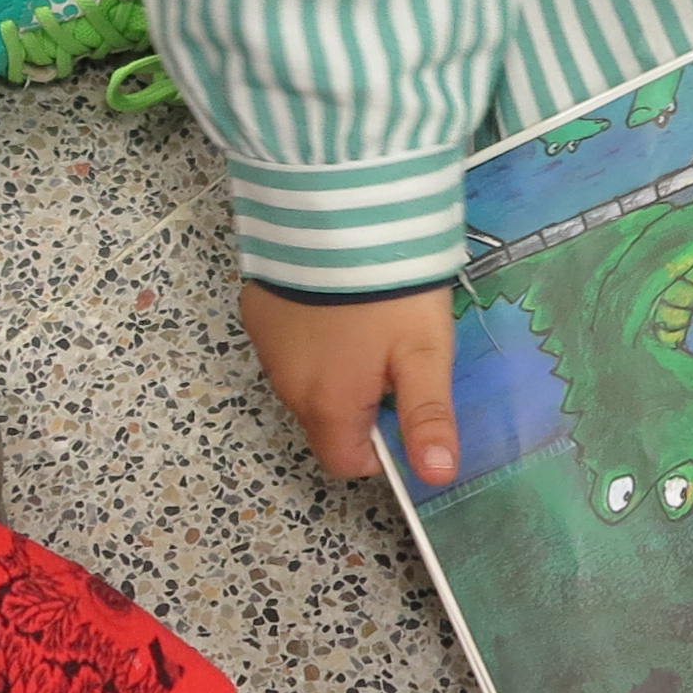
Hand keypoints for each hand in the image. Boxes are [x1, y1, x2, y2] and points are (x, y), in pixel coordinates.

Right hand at [239, 282, 458, 485]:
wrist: (335, 216)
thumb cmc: (388, 293)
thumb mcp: (424, 354)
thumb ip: (427, 417)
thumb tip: (437, 475)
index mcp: (328, 406)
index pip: (345, 462)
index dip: (377, 447)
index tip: (400, 404)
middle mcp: (287, 387)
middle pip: (326, 419)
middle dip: (357, 400)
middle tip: (390, 351)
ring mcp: (266, 346)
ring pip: (305, 379)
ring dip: (332, 365)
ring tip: (364, 317)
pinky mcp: (256, 309)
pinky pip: (286, 339)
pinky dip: (308, 330)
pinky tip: (331, 295)